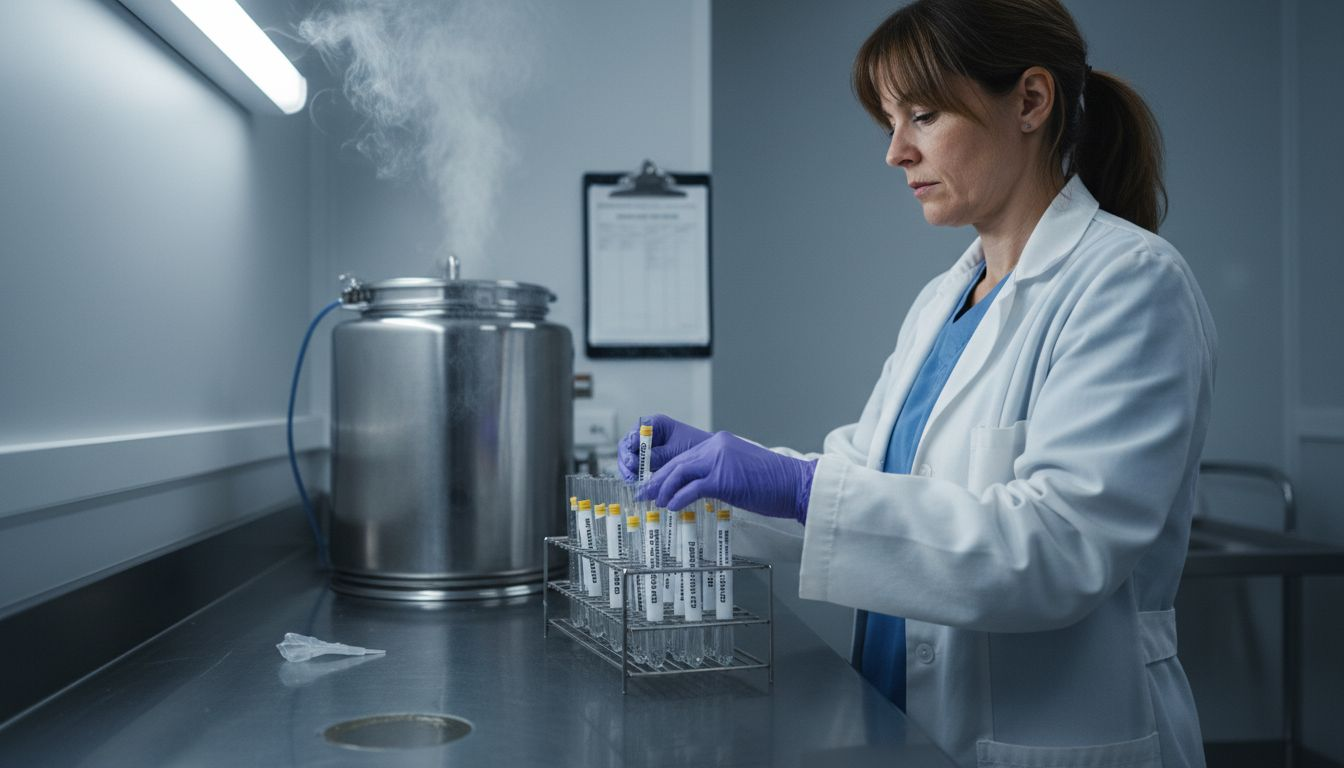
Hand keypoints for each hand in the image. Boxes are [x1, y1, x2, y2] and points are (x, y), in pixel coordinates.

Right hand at [617, 414, 711, 481]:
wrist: (709, 456)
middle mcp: (647, 435)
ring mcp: (646, 448)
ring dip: (628, 469)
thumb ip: (657, 455)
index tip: (632, 455)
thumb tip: (637, 463)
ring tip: (633, 479)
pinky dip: (634, 475)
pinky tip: (637, 483)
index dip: (632, 443)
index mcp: (655, 424)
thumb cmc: (696, 447)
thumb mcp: (676, 451)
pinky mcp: (647, 462)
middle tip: (631, 471)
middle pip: (627, 445)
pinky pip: (635, 468)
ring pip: (628, 458)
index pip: (636, 431)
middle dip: (627, 459)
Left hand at [638, 431, 816, 521]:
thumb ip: (718, 473)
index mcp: (720, 443)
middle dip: (657, 479)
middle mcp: (716, 446)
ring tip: (654, 501)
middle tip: (644, 492)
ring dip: (663, 488)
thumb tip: (697, 488)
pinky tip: (671, 506)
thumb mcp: (740, 472)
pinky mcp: (722, 477)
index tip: (654, 483)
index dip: (666, 471)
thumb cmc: (774, 484)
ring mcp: (719, 460)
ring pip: (679, 472)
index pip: (685, 456)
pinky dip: (678, 497)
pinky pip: (691, 488)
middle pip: (677, 462)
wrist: (796, 484)